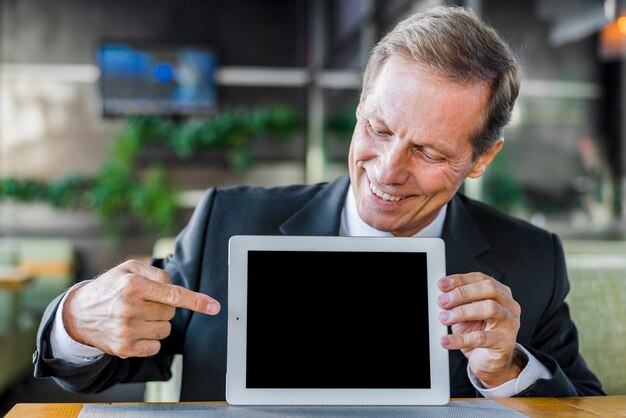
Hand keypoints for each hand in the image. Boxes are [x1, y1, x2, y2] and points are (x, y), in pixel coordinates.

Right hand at [63, 259, 220, 357]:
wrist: (78, 314)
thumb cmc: (109, 288)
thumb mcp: (128, 268)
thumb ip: (156, 272)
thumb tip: (175, 286)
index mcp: (132, 286)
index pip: (172, 295)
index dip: (196, 301)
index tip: (214, 307)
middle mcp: (129, 309)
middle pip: (170, 312)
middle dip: (162, 307)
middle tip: (143, 303)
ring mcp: (126, 331)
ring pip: (165, 330)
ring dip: (156, 323)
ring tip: (136, 316)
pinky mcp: (125, 348)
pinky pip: (156, 346)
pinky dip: (150, 339)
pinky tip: (134, 330)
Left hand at [438, 273, 521, 387]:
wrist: (489, 360)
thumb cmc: (479, 332)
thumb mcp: (466, 313)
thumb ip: (458, 303)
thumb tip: (443, 295)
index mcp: (500, 293)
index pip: (481, 279)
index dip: (460, 280)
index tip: (442, 284)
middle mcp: (508, 305)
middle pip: (489, 289)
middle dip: (463, 293)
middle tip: (443, 301)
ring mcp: (510, 323)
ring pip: (490, 309)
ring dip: (462, 311)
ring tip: (445, 318)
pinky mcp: (505, 342)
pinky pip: (482, 338)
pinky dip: (461, 339)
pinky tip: (447, 340)